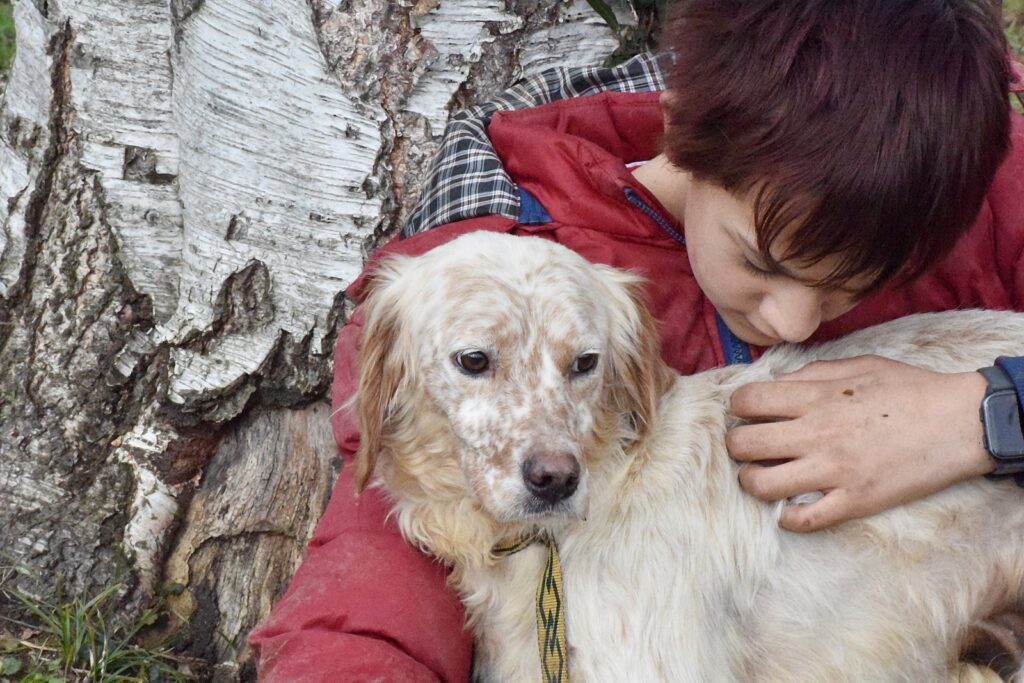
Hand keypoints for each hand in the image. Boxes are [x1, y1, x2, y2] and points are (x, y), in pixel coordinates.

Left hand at [726, 355, 993, 531]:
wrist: (959, 422)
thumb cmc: (909, 389)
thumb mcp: (859, 365)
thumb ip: (812, 373)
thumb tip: (775, 381)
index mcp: (815, 397)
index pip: (747, 402)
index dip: (738, 406)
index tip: (747, 412)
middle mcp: (816, 434)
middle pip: (743, 444)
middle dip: (737, 444)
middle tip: (747, 445)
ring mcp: (833, 471)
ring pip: (762, 485)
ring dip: (752, 481)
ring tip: (761, 476)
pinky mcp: (854, 501)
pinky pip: (803, 519)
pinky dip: (787, 517)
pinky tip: (788, 508)